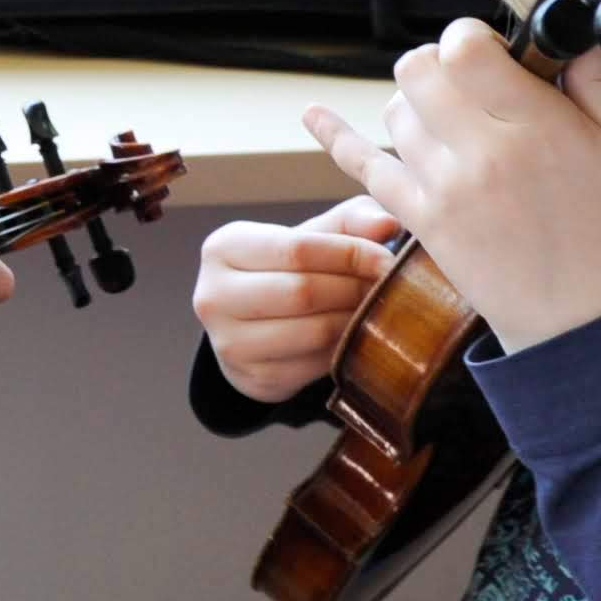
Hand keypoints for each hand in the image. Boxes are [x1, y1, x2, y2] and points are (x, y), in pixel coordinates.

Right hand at [192, 195, 400, 402]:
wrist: (250, 324)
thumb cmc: (285, 271)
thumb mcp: (309, 237)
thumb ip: (348, 222)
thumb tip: (387, 224)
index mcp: (222, 248)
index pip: (297, 249)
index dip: (351, 253)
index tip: (387, 258)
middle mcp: (214, 296)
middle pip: (303, 292)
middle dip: (355, 288)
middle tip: (387, 286)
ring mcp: (229, 342)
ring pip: (313, 331)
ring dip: (354, 321)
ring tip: (373, 309)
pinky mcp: (253, 377)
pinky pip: (315, 366)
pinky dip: (343, 350)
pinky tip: (352, 335)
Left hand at [302, 18, 600, 353]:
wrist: (582, 323)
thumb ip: (595, 86)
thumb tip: (572, 34)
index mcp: (534, 127)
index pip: (464, 48)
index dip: (470, 37)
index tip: (490, 53)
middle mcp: (478, 152)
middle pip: (417, 70)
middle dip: (439, 64)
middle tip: (467, 84)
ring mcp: (440, 186)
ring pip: (395, 111)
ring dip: (416, 104)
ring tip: (450, 121)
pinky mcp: (417, 218)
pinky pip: (362, 165)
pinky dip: (335, 136)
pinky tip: (312, 114)